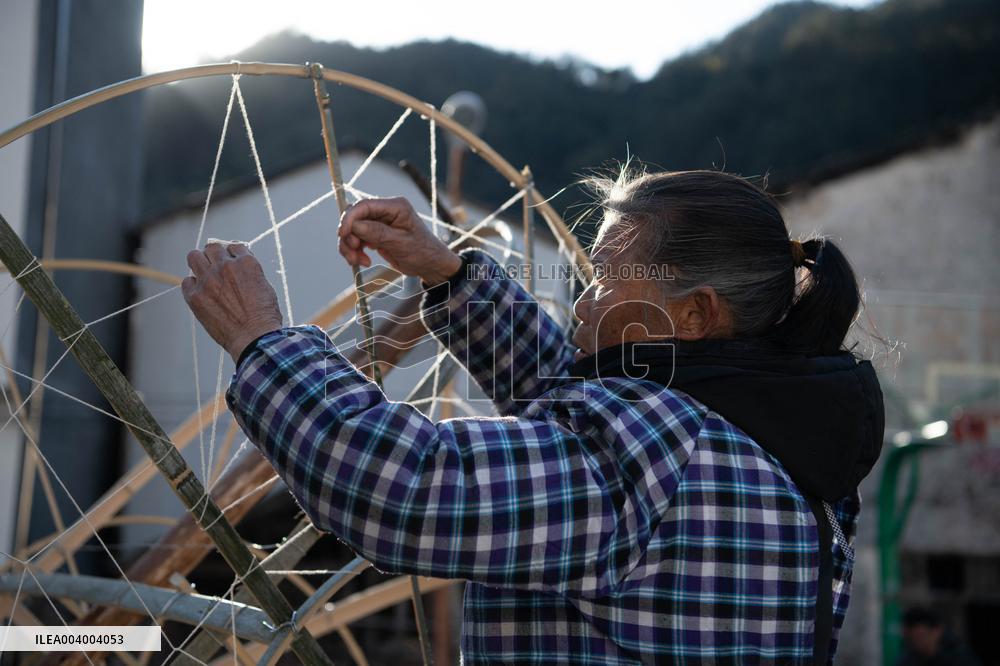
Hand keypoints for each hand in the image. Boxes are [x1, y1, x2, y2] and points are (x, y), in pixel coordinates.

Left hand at [182, 242, 283, 362]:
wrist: (254, 337)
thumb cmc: (264, 316)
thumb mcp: (265, 287)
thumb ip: (250, 273)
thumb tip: (239, 267)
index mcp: (246, 263)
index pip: (234, 246)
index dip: (232, 254)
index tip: (231, 260)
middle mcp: (225, 266)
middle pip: (212, 248)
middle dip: (214, 255)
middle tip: (215, 265)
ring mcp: (208, 280)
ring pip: (193, 257)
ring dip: (199, 262)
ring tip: (203, 273)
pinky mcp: (195, 295)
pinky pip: (186, 282)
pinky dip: (192, 286)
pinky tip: (200, 294)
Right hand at [338, 197, 461, 283]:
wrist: (429, 265)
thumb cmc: (422, 252)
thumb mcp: (401, 243)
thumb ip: (378, 233)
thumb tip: (354, 225)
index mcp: (395, 206)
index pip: (364, 205)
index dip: (349, 218)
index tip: (342, 234)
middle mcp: (385, 211)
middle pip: (354, 218)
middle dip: (349, 236)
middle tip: (353, 255)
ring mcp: (378, 222)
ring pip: (352, 230)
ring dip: (350, 246)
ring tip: (358, 261)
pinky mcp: (374, 234)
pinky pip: (356, 239)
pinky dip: (355, 251)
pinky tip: (363, 261)